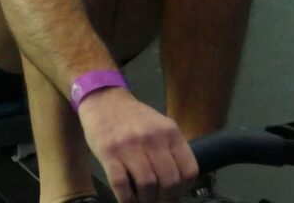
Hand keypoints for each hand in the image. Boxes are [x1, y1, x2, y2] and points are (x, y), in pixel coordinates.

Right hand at [78, 88, 198, 202]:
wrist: (104, 100)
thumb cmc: (134, 118)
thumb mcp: (160, 126)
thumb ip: (170, 149)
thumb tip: (177, 184)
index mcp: (170, 132)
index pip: (189, 170)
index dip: (184, 189)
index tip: (176, 195)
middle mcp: (153, 138)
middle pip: (169, 181)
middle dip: (166, 200)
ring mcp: (130, 145)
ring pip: (148, 185)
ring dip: (147, 201)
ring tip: (144, 202)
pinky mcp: (108, 152)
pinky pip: (121, 184)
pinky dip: (127, 199)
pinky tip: (128, 201)